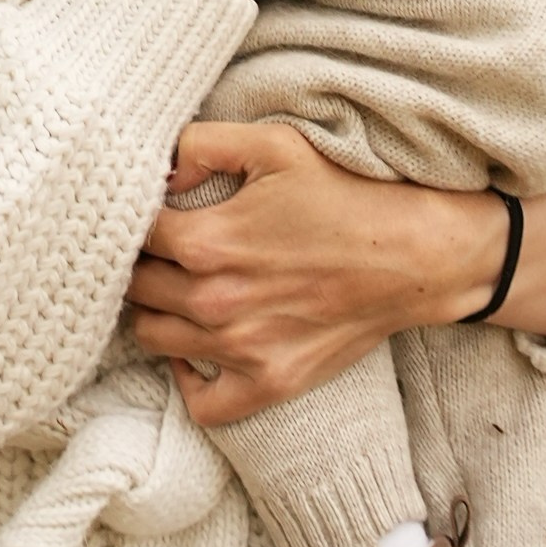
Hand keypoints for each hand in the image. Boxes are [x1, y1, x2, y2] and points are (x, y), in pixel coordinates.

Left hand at [128, 119, 545, 426]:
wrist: (416, 255)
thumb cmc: (347, 193)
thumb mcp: (275, 144)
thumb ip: (203, 143)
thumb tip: (157, 164)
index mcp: (208, 242)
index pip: (131, 235)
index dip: (130, 217)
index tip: (141, 209)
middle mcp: (215, 302)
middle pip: (134, 288)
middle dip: (135, 263)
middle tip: (153, 246)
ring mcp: (242, 350)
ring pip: (154, 338)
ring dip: (154, 311)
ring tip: (171, 287)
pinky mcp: (271, 382)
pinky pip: (202, 403)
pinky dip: (189, 379)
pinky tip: (196, 348)